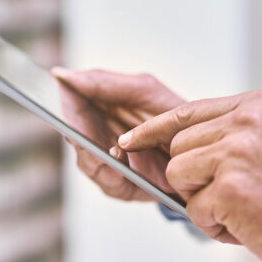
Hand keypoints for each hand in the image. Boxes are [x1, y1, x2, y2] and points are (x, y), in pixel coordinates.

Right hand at [51, 67, 184, 201]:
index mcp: (100, 112)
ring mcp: (109, 164)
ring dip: (95, 156)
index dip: (62, 104)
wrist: (206, 148)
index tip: (55, 99)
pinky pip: (108, 183)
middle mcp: (100, 139)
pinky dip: (111, 174)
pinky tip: (117, 165)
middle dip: (77, 133)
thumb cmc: (174, 116)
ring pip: (87, 161)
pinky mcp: (122, 186)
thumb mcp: (144, 90)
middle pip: (75, 137)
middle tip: (76, 127)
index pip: (71, 107)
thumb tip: (60, 75)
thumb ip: (104, 82)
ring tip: (106, 148)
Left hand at [117, 89, 261, 261]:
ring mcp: (237, 152)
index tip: (128, 141)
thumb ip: (224, 135)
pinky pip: (193, 208)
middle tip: (231, 195)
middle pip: (176, 147)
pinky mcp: (230, 186)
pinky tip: (247, 224)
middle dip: (191, 178)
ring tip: (240, 208)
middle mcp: (246, 121)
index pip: (186, 112)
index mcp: (254, 105)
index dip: (152, 129)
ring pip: (177, 175)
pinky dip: (213, 225)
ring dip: (201, 201)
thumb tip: (169, 144)